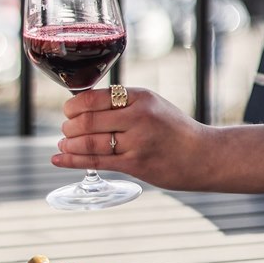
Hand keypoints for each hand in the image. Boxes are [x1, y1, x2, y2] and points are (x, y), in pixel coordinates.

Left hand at [52, 87, 216, 190]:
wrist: (204, 155)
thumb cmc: (174, 129)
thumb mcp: (152, 104)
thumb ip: (123, 102)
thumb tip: (83, 104)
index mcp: (140, 97)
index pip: (94, 98)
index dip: (73, 106)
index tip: (68, 111)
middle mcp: (138, 117)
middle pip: (87, 120)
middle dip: (68, 126)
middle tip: (65, 130)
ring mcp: (137, 142)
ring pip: (89, 142)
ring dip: (69, 144)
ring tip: (63, 145)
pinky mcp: (136, 165)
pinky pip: (97, 162)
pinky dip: (72, 161)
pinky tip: (58, 159)